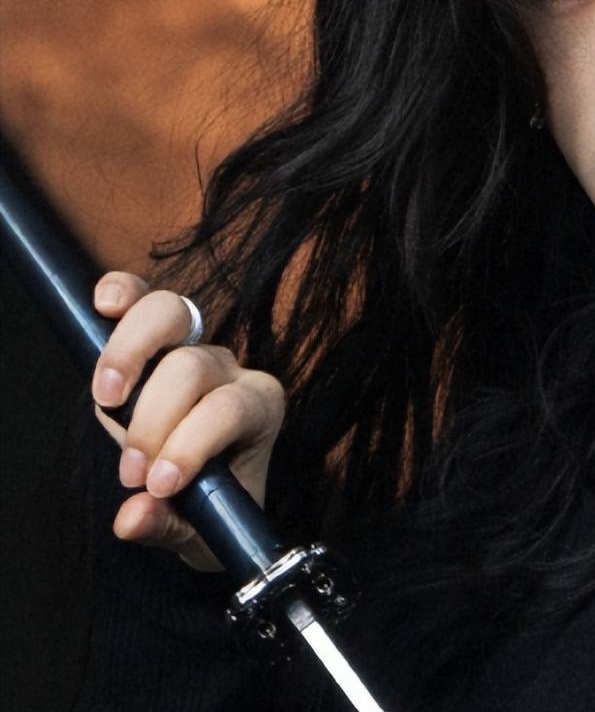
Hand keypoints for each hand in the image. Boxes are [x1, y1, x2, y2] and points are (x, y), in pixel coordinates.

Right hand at [90, 271, 285, 570]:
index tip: (158, 485)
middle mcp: (232, 370)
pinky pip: (145, 300)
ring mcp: (197, 344)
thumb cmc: (212, 503)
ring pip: (173, 317)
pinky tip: (105, 304)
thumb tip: (132, 517)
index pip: (228, 410)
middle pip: (194, 366)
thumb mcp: (200, 529)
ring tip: (107, 398)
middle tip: (130, 467)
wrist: (211, 487)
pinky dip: (125, 295)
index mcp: (260, 409)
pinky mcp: (160, 333)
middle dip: (154, 418)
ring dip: (129, 356)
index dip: (190, 445)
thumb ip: (168, 525)